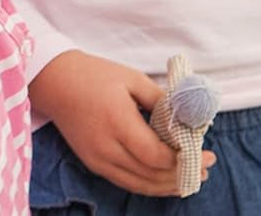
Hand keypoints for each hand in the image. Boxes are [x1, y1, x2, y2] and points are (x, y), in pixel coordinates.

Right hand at [30, 50, 214, 196]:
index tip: (206, 152)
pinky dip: (150, 185)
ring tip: (193, 178)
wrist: (53, 81)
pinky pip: (127, 182)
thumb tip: (188, 119)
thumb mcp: (131, 78)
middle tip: (207, 167)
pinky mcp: (93, 163)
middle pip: (152, 175)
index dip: (185, 159)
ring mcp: (97, 159)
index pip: (157, 155)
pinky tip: (167, 181)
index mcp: (117, 122)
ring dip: (169, 185)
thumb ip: (162, 100)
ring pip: (141, 185)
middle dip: (184, 175)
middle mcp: (106, 147)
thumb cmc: (93, 75)